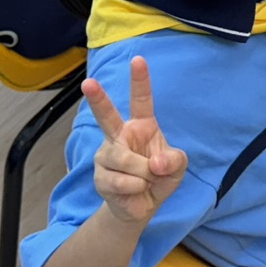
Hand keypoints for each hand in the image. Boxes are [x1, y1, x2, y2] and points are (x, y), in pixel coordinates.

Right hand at [85, 56, 189, 225]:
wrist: (142, 207)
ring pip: (125, 159)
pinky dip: (136, 188)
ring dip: (144, 173)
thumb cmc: (159, 178)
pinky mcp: (100, 176)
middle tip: (88, 83)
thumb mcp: (177, 167)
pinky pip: (121, 181)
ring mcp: (106, 155)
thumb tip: (156, 163)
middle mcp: (120, 136)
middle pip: (106, 115)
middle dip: (97, 99)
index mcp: (141, 126)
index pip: (140, 100)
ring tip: (147, 180)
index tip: (138, 59)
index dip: (140, 80)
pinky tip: (136, 190)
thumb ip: (174, 161)